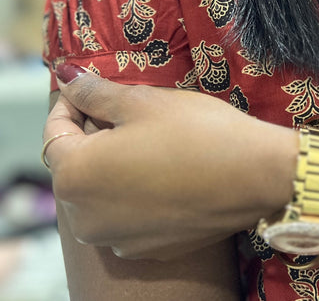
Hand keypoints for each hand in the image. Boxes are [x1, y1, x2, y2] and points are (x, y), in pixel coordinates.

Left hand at [43, 64, 296, 259]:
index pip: (54, 133)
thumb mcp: (140, 102)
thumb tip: (66, 78)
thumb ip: (93, 92)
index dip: (68, 105)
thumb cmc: (195, 132)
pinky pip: (126, 213)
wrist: (255, 176)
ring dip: (113, 163)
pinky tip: (164, 170)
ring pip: (101, 191)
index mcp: (76, 177)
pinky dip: (133, 189)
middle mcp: (87, 218)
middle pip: (77, 165)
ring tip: (147, 139)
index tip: (85, 88)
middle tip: (124, 110)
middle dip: (92, 134)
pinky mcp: (147, 247)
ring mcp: (117, 238)